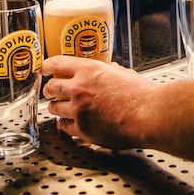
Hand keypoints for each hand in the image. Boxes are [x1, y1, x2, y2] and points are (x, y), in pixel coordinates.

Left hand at [42, 55, 156, 148]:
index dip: (47, 67)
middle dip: (50, 89)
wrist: (148, 115)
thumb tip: (107, 69)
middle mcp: (79, 88)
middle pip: (50, 87)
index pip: (55, 64)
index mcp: (88, 70)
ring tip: (59, 108)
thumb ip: (109, 70)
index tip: (45, 69)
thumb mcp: (124, 72)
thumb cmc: (142, 94)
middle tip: (52, 91)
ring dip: (55, 107)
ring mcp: (78, 110)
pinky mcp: (83, 130)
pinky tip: (69, 124)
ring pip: (53, 108)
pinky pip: (64, 127)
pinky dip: (65, 125)